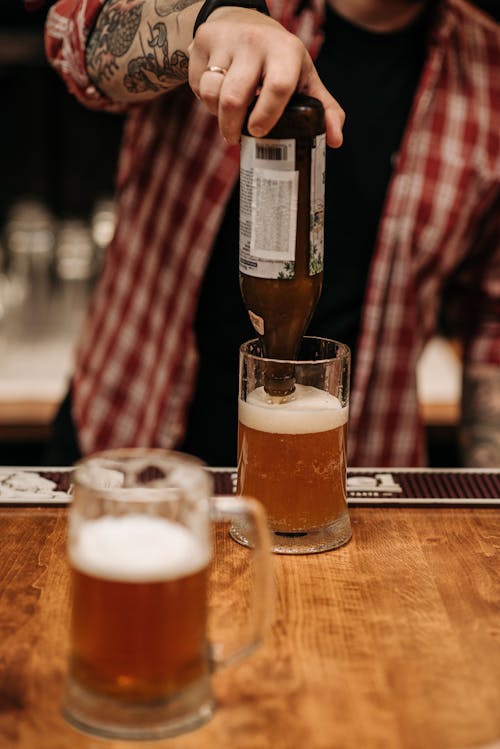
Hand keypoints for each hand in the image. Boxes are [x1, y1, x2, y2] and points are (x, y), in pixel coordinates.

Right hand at [188, 7, 344, 146]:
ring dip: (217, 115)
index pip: (277, 87)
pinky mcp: (203, 40)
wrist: (243, 21)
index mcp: (286, 51)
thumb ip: (323, 109)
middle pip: (235, 98)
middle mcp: (255, 41)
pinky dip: (205, 99)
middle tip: (236, 136)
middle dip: (233, 126)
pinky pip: (199, 84)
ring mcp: (226, 39)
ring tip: (228, 116)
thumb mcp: (304, 79)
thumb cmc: (279, 61)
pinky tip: (218, 94)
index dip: (266, 116)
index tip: (258, 132)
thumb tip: (335, 141)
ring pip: (213, 93)